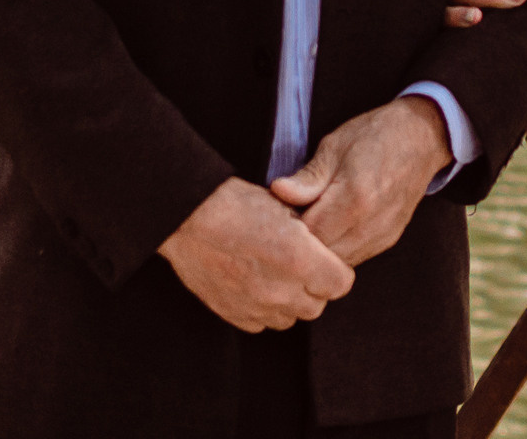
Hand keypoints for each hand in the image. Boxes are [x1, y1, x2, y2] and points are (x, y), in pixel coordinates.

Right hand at [157, 177, 353, 331]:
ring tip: (274, 275)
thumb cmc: (232, 203)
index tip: (326, 259)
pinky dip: (263, 309)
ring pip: (291, 318)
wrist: (185, 218)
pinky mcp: (234, 315)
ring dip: (289, 301)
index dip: (336, 269)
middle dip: (314, 287)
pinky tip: (253, 284)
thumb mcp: (282, 204)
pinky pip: (261, 323)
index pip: (341, 283)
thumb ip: (308, 232)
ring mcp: (257, 307)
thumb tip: (321, 244)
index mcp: (299, 259)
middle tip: (300, 265)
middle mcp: (281, 290)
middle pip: (318, 305)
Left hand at [269, 96, 452, 265]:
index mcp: (354, 197)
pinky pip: (354, 257)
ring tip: (309, 223)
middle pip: (322, 254)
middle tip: (289, 220)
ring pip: (338, 262)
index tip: (278, 213)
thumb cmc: (374, 135)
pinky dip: (337, 249)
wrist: (422, 138)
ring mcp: (381, 236)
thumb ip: (308, 177)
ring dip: (320, 248)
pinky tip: (329, 228)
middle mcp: (370, 224)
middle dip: (302, 242)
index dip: (288, 227)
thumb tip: (278, 192)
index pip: (308, 233)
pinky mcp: (387, 240)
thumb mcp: (334, 146)